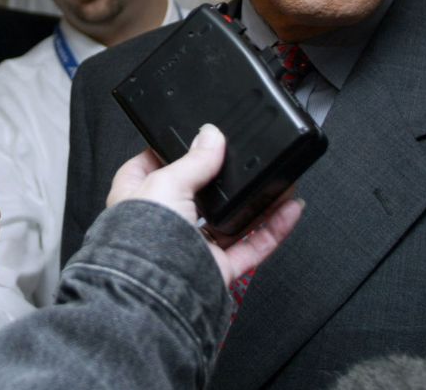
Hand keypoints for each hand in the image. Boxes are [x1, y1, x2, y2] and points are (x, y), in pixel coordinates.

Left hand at [107, 124, 303, 286]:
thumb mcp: (165, 182)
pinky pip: (251, 247)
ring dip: (257, 203)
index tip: (192, 139)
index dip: (169, 153)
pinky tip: (289, 209)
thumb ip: (193, 160)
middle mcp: (163, 224)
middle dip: (222, 180)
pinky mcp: (216, 268)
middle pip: (197, 195)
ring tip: (278, 182)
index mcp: (136, 199)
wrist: (156, 289)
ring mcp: (192, 248)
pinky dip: (273, 230)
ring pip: (230, 221)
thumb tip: (211, 137)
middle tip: (244, 160)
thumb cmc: (140, 240)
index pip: (149, 168)